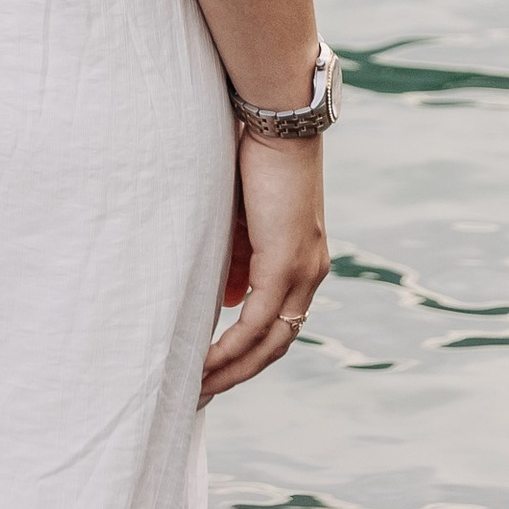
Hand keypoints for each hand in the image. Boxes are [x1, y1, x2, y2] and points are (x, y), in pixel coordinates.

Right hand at [202, 133, 327, 401]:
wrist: (279, 120)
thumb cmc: (258, 153)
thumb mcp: (246, 214)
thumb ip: (241, 254)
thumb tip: (227, 295)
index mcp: (304, 261)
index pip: (280, 321)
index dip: (251, 349)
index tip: (218, 364)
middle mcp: (310, 274)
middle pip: (277, 343)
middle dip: (239, 371)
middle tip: (204, 389)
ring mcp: (301, 273)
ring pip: (268, 343)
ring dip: (232, 368)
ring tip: (199, 385)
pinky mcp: (284, 265)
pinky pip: (255, 323)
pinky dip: (231, 348)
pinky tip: (206, 362)